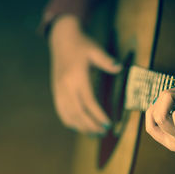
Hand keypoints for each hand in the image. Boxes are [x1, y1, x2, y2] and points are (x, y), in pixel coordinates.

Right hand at [48, 15, 121, 133]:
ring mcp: (59, 90)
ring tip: (93, 134)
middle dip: (90, 125)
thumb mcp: (95, 50)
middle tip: (103, 132)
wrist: (62, 39)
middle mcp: (66, 86)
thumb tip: (119, 68)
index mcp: (77, 77)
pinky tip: (78, 127)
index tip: (108, 124)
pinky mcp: (56, 91)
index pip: (88, 102)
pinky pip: (61, 110)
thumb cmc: (82, 44)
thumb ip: (107, 60)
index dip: (98, 115)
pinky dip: (69, 121)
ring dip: (80, 126)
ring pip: (68, 114)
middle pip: (78, 112)